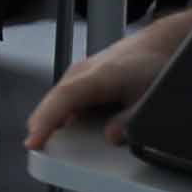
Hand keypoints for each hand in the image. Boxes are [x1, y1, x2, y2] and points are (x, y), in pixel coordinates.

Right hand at [23, 4, 191, 151]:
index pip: (63, 99)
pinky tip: (64, 124)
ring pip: (57, 98)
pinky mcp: (82, 76)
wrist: (158, 44)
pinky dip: (60, 111)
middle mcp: (82, 72)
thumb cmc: (152, 65)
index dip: (46, 122)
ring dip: (50, 118)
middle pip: (53, 101)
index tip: (33, 141)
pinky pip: (65, 96)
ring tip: (45, 139)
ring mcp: (80, 73)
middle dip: (41, 124)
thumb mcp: (147, 97)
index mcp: (97, 77)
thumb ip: (128, 120)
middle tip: (35, 147)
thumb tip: (111, 138)